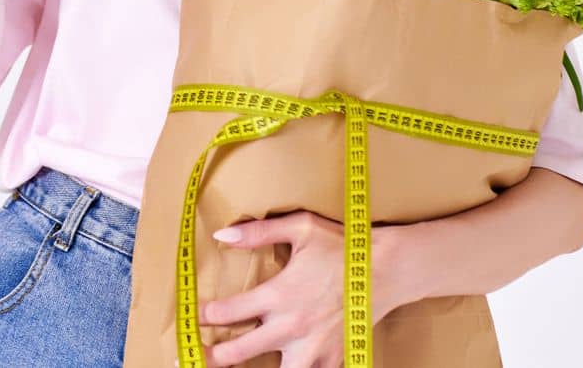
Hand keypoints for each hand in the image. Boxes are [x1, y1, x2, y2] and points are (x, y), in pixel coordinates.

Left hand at [199, 211, 411, 367]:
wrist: (389, 270)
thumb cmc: (343, 246)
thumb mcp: (300, 228)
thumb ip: (257, 232)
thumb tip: (221, 235)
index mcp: (279, 295)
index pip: (229, 312)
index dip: (205, 315)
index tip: (193, 315)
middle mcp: (291, 326)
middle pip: (240, 352)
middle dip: (215, 355)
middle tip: (198, 355)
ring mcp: (313, 348)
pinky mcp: (334, 358)